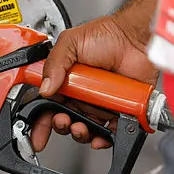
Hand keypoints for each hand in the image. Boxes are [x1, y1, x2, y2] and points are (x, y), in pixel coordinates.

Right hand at [30, 13, 158, 151]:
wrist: (137, 38)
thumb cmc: (107, 35)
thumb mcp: (70, 43)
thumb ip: (53, 64)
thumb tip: (44, 88)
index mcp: (66, 80)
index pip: (48, 105)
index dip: (40, 120)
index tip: (36, 132)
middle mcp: (82, 93)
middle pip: (66, 119)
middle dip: (61, 125)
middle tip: (63, 121)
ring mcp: (101, 102)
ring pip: (87, 128)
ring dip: (81, 133)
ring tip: (80, 127)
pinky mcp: (120, 109)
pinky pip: (112, 130)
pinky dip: (105, 138)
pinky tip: (100, 136)